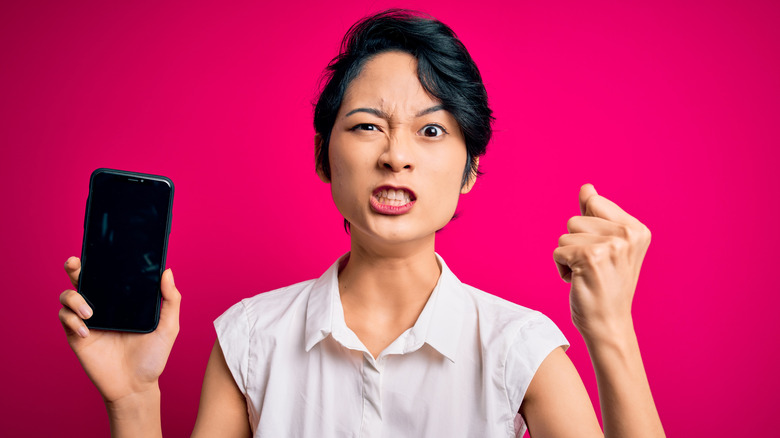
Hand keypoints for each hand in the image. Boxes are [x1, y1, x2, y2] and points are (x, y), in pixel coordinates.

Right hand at [58, 257, 180, 402]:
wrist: (136, 386)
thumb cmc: (153, 356)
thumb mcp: (168, 326)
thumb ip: (171, 299)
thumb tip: (167, 271)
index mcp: (124, 299)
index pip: (110, 274)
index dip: (102, 259)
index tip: (101, 247)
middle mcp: (104, 305)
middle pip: (83, 279)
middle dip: (76, 267)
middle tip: (76, 263)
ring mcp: (88, 319)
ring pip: (68, 296)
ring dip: (74, 298)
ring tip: (91, 313)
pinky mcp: (77, 335)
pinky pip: (65, 319)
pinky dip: (72, 320)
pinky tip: (87, 331)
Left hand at [553, 184, 650, 342]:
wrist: (609, 324)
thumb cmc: (605, 285)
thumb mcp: (606, 246)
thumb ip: (595, 215)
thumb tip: (586, 187)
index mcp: (637, 229)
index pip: (594, 202)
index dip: (587, 228)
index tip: (603, 254)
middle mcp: (628, 235)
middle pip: (575, 219)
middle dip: (575, 244)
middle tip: (594, 268)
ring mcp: (611, 245)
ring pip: (565, 236)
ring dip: (568, 257)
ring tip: (587, 275)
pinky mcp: (590, 257)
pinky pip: (558, 251)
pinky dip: (562, 268)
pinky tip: (580, 282)